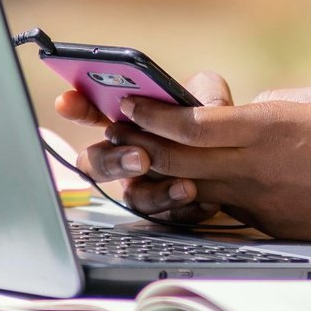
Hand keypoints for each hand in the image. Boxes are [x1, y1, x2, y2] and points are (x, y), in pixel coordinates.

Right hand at [55, 72, 230, 225]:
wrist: (244, 156)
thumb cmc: (216, 119)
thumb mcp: (207, 94)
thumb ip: (195, 92)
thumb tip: (184, 101)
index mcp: (129, 123)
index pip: (92, 113)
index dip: (76, 108)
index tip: (66, 102)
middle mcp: (129, 157)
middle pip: (98, 165)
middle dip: (113, 161)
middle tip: (140, 156)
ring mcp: (146, 186)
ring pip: (134, 198)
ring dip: (156, 193)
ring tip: (185, 185)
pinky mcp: (171, 211)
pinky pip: (169, 218)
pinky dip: (186, 210)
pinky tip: (206, 199)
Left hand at [108, 83, 310, 244]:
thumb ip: (272, 103)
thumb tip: (242, 109)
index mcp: (269, 129)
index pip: (195, 122)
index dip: (152, 112)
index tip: (123, 100)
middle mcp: (254, 168)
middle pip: (177, 155)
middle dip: (130, 137)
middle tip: (94, 123)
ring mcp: (256, 199)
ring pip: (187, 182)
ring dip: (149, 167)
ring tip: (117, 151)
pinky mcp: (264, 222)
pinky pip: (214, 202)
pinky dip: (185, 189)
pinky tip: (164, 179)